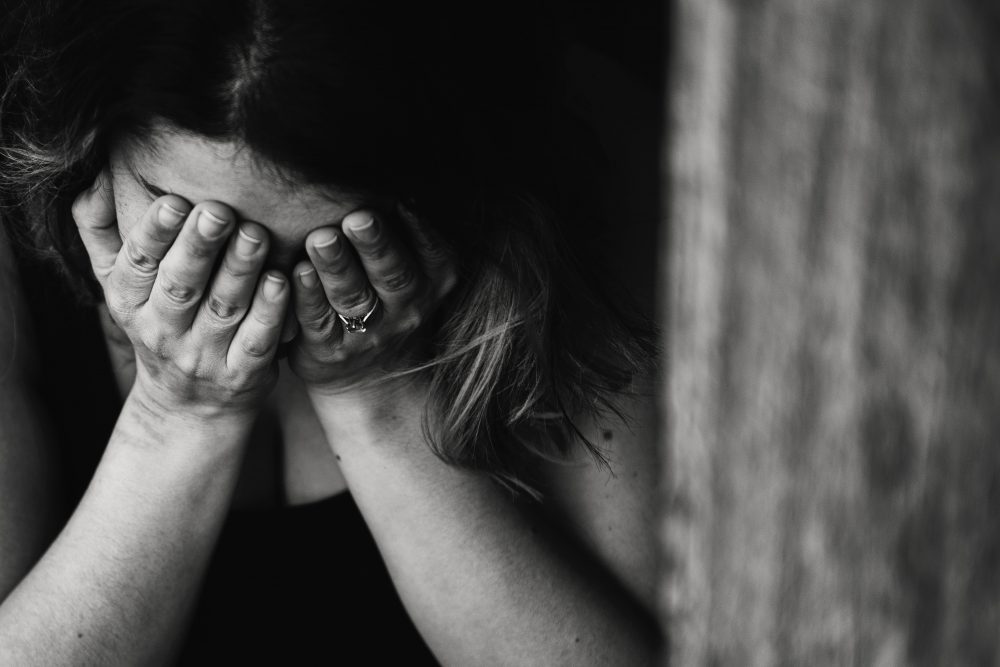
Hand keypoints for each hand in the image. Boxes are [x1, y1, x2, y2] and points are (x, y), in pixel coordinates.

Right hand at [72, 169, 288, 417]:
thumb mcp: (119, 283)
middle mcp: (162, 331)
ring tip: (256, 234)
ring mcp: (203, 356)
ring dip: (240, 270)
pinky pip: (257, 341)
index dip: (154, 233)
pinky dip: (270, 312)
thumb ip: (101, 230)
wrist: (188, 406)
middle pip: (181, 285)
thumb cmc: (158, 322)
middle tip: (219, 211)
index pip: (138, 264)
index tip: (173, 200)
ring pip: (223, 309)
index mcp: (129, 302)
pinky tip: (281, 281)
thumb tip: (94, 175)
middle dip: (199, 247)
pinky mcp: (242, 374)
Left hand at [288, 205, 455, 395]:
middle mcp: (406, 308)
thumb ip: (403, 230)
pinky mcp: (331, 350)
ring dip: (336, 267)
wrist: (370, 374)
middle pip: (392, 274)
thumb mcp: (413, 269)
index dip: (416, 227)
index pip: (430, 251)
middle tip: (358, 217)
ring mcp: (370, 333)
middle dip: (375, 245)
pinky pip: (318, 321)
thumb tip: (383, 167)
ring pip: (353, 297)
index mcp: (432, 280)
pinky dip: (307, 297)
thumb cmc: (387, 298)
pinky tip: (295, 273)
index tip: (400, 198)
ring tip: (320, 239)